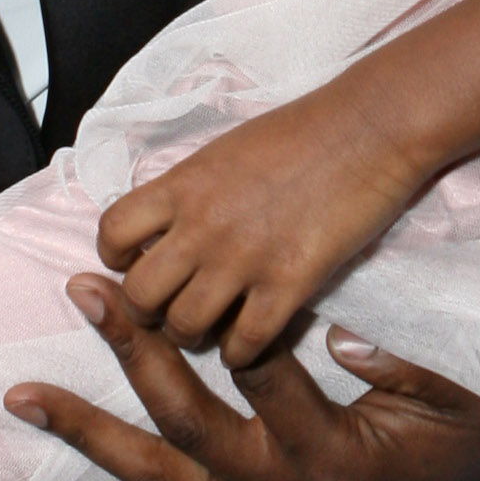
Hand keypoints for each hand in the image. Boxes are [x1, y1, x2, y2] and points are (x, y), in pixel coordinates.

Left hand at [9, 282, 479, 480]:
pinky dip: (113, 449)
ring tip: (24, 395)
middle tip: (90, 294)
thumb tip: (344, 337)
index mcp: (330, 461)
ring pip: (154, 471)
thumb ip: (404, 366)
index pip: (267, 384)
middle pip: (186, 426)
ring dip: (90, 427)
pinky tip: (67, 420)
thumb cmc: (468, 434)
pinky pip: (164, 479)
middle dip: (133, 357)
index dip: (236, 326)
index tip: (209, 268)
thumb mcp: (459, 394)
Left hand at [94, 86, 424, 370]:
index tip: (139, 261)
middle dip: (148, 309)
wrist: (368, 128)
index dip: (117, 257)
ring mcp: (243, 258)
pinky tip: (248, 342)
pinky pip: (244, 342)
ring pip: (184, 326)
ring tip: (210, 327)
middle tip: (171, 306)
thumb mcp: (226, 149)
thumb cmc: (303, 130)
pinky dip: (239, 352)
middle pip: (139, 294)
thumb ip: (191, 189)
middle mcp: (202, 225)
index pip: (111, 232)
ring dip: (192, 334)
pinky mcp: (288, 283)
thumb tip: (169, 223)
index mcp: (183, 184)